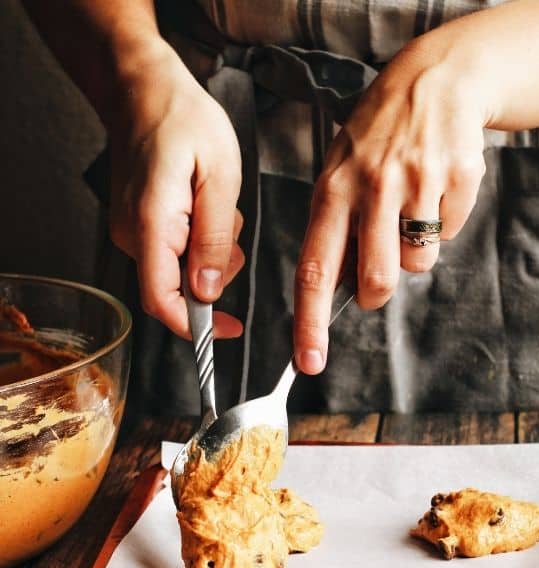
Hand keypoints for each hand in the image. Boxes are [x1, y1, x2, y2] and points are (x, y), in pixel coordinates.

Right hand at [108, 40, 243, 338]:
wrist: (144, 89)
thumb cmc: (183, 120)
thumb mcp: (219, 177)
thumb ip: (214, 239)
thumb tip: (208, 292)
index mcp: (152, 225)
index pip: (162, 301)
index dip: (196, 328)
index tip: (228, 332)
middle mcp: (134, 235)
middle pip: (178, 288)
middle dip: (215, 273)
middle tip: (230, 230)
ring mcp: (133, 232)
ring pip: (180, 270)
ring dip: (210, 252)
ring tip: (217, 207)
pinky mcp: (140, 227)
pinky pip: (174, 252)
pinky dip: (199, 240)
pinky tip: (204, 205)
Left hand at [294, 34, 486, 373]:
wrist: (436, 78)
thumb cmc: (380, 135)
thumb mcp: (341, 172)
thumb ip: (335, 230)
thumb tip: (332, 291)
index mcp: (332, 192)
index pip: (314, 270)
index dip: (310, 323)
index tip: (309, 361)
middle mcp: (370, 187)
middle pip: (376, 279)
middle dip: (379, 291)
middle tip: (381, 272)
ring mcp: (416, 180)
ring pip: (419, 262)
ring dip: (417, 250)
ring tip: (412, 208)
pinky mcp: (457, 174)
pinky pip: (452, 230)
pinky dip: (446, 220)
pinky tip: (437, 187)